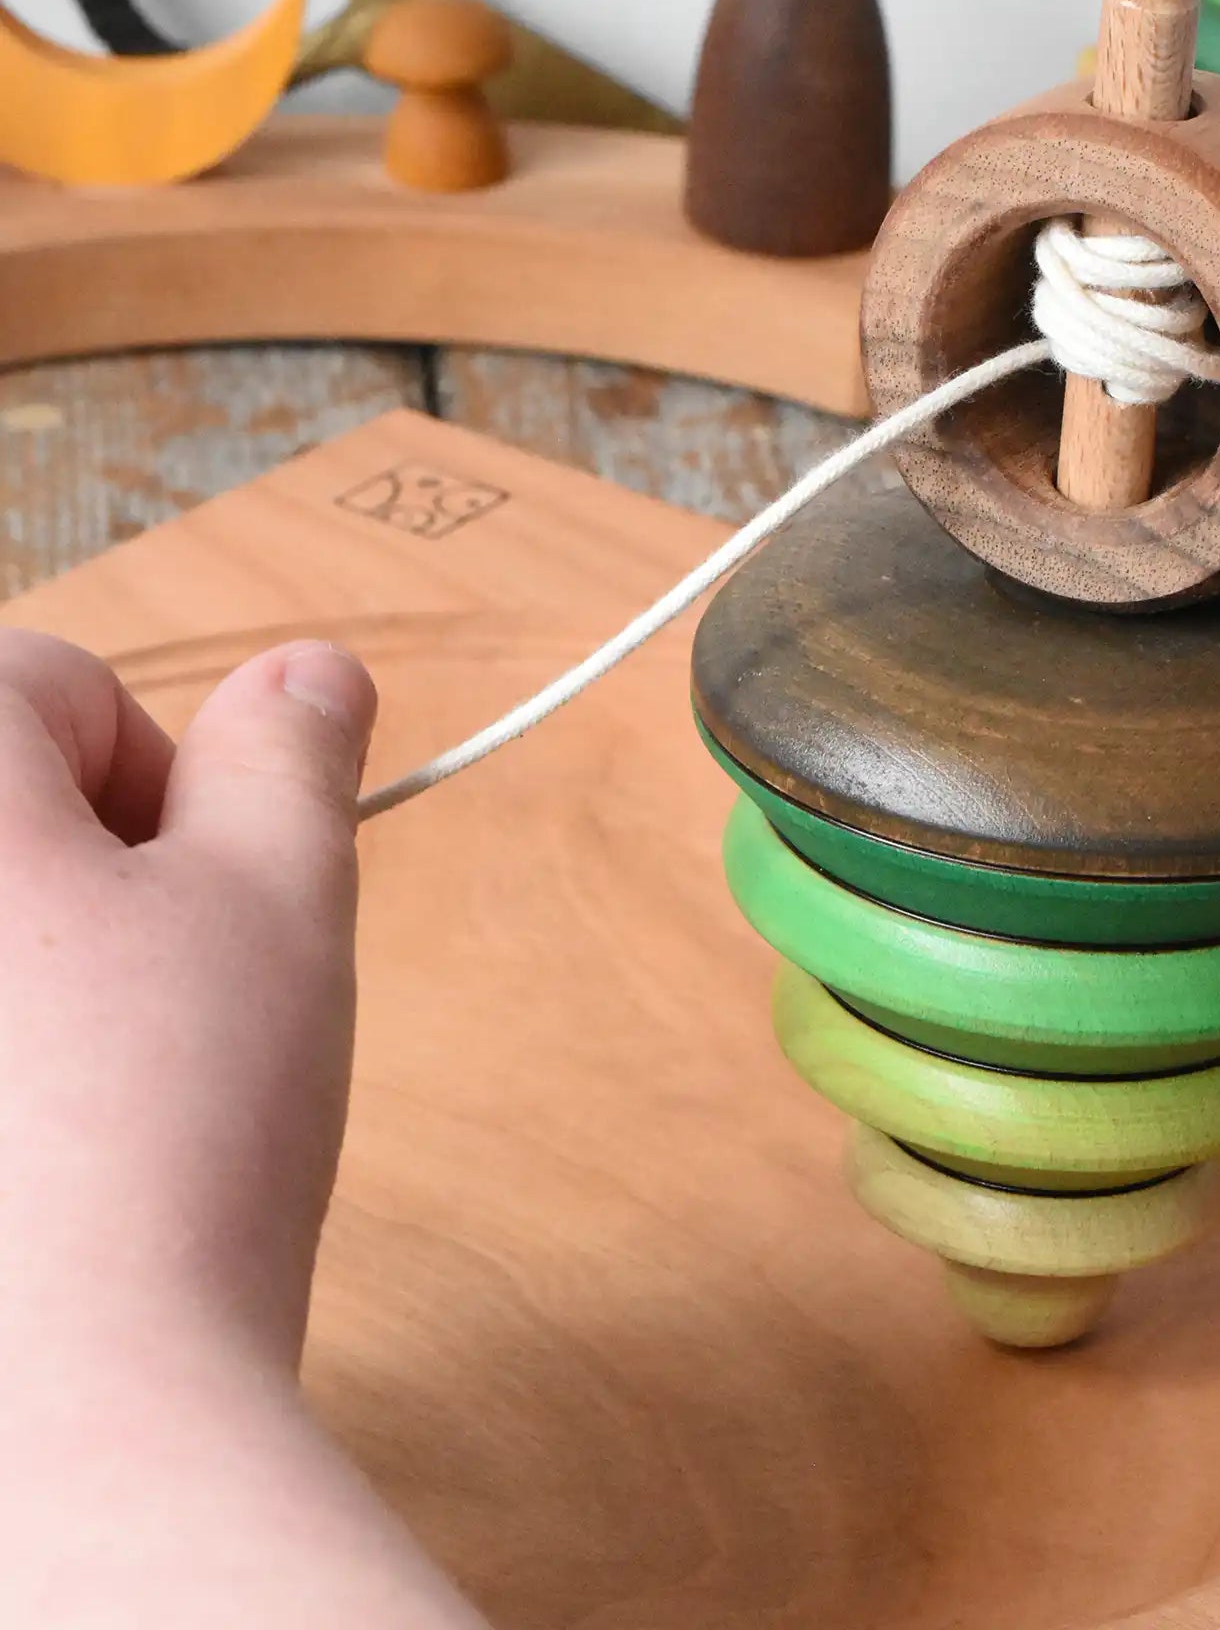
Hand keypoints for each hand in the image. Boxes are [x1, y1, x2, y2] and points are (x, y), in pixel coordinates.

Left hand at [0, 631, 373, 1364]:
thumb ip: (290, 757)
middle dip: (90, 881)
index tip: (203, 913)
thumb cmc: (165, 1140)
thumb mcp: (281, 901)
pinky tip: (18, 1178)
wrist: (58, 1431)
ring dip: (31, 985)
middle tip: (155, 1012)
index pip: (57, 684)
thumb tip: (305, 673)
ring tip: (82, 1110)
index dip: (167, 784)